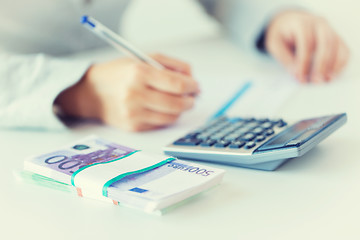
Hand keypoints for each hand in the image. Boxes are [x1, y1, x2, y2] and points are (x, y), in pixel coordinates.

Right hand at [55, 54, 199, 130]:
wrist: (92, 93)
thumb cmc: (120, 73)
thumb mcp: (143, 59)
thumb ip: (171, 65)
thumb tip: (192, 78)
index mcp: (138, 73)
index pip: (176, 84)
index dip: (191, 86)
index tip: (196, 86)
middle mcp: (135, 94)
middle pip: (177, 103)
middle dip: (190, 100)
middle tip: (192, 96)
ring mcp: (133, 113)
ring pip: (171, 117)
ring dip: (181, 110)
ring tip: (180, 102)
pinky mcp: (133, 127)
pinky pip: (160, 124)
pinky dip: (167, 116)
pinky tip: (163, 108)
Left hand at [265, 10, 349, 82]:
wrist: (288, 23)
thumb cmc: (281, 34)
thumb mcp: (275, 44)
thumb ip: (285, 58)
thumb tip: (296, 74)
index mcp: (301, 23)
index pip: (306, 42)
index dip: (304, 61)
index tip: (301, 77)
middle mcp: (318, 23)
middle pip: (325, 42)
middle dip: (322, 64)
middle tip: (316, 81)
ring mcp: (329, 29)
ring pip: (337, 45)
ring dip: (334, 65)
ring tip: (326, 80)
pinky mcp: (335, 37)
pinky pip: (343, 49)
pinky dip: (341, 63)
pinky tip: (333, 75)